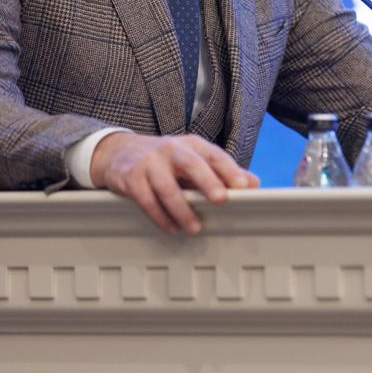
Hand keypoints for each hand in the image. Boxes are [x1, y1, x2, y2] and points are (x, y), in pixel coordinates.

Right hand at [90, 132, 259, 233]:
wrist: (118, 152)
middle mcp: (171, 149)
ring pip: (166, 186)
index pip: (213, 154)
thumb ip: (222, 172)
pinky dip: (160, 216)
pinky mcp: (131, 177)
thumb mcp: (193, 159)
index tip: (242, 185)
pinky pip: (146, 199)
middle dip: (207, 180)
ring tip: (195, 227)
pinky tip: (171, 228)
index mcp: (191, 145)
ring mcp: (149, 162)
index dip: (228, 169)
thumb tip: (253, 183)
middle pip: (191, 163)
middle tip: (221, 199)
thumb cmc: (164, 159)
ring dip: (182, 209)